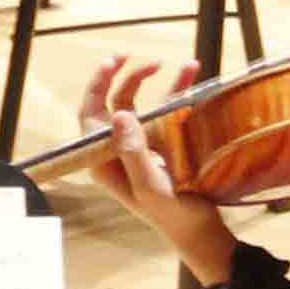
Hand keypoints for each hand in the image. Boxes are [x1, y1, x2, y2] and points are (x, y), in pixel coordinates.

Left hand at [78, 53, 234, 279]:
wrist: (200, 231)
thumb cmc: (172, 215)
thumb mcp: (150, 187)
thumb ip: (134, 152)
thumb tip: (118, 113)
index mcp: (104, 160)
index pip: (90, 114)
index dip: (97, 85)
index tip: (112, 62)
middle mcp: (118, 149)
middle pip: (114, 102)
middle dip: (125, 77)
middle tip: (136, 57)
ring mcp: (141, 144)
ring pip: (141, 102)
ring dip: (157, 81)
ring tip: (179, 66)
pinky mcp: (164, 143)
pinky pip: (166, 110)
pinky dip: (178, 91)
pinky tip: (192, 74)